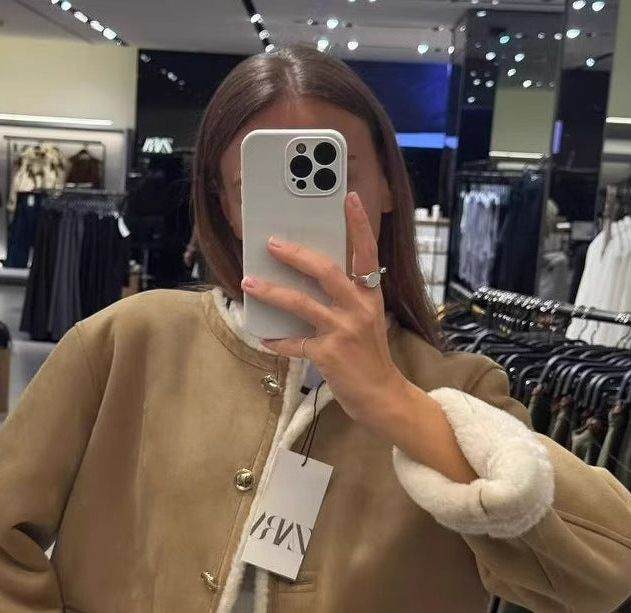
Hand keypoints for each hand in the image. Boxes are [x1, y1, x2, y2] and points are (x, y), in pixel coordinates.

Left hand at [241, 191, 410, 428]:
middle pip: (325, 271)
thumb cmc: (369, 356)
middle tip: (271, 243)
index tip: (350, 198)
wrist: (381, 395)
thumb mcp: (366, 320)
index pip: (367, 252)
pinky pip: (294, 342)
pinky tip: (265, 336)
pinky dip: (277, 340)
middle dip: (295, 254)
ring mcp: (344, 331)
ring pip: (302, 303)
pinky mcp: (328, 354)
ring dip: (272, 291)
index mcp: (370, 296)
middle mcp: (359, 309)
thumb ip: (345, 298)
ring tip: (249, 282)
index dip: (359, 224)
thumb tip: (307, 279)